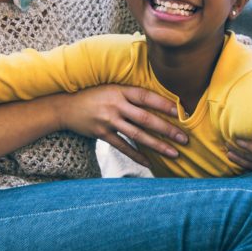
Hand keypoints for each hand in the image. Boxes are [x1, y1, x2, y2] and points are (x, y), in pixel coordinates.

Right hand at [46, 85, 187, 168]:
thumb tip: (159, 102)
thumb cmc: (95, 96)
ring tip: (174, 153)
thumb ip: (131, 94)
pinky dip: (137, 155)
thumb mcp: (112, 88)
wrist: (66, 107)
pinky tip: (149, 162)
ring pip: (137, 135)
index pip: (146, 97)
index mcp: (120, 91)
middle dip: (167, 129)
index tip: (181, 112)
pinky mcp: (102, 134)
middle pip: (146, 119)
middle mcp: (115, 105)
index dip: (164, 104)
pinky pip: (123, 146)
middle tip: (184, 139)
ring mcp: (108, 121)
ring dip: (158, 145)